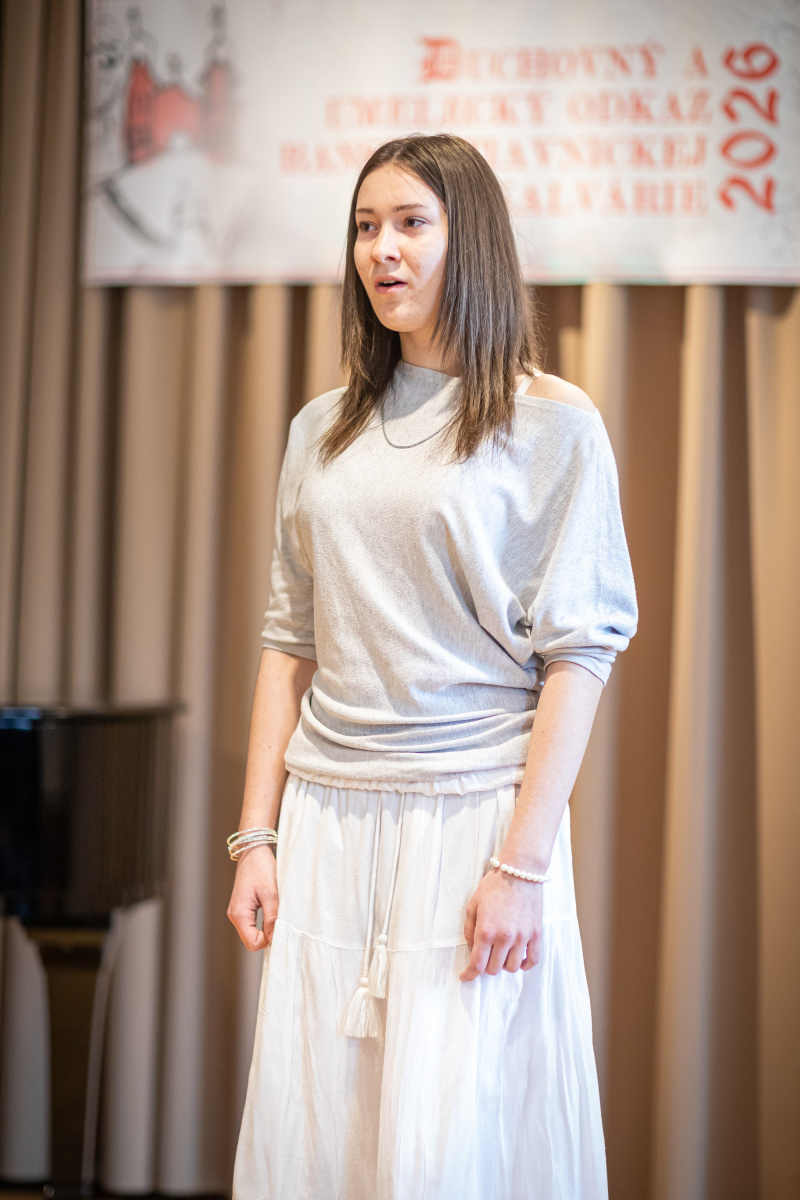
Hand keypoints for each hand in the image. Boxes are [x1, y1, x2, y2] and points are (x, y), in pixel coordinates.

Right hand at [227, 844, 278, 950]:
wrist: (253, 850)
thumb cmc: (261, 868)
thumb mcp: (270, 893)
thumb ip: (272, 918)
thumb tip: (275, 938)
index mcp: (239, 914)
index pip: (252, 943)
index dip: (267, 940)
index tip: (280, 928)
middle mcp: (235, 916)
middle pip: (251, 940)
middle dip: (267, 936)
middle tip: (281, 921)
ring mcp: (238, 912)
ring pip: (252, 932)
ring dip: (266, 928)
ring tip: (277, 915)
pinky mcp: (242, 908)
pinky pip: (252, 923)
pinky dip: (263, 922)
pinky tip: (272, 912)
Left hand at [459, 866, 542, 981]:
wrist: (520, 871)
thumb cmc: (494, 885)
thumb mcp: (473, 904)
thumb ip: (469, 929)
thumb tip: (472, 947)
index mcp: (486, 931)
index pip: (477, 964)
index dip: (469, 974)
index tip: (465, 976)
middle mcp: (505, 938)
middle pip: (494, 969)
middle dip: (486, 966)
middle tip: (485, 956)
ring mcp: (522, 937)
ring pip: (512, 967)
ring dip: (504, 965)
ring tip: (501, 954)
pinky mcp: (536, 934)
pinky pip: (533, 960)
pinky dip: (525, 964)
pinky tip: (519, 958)